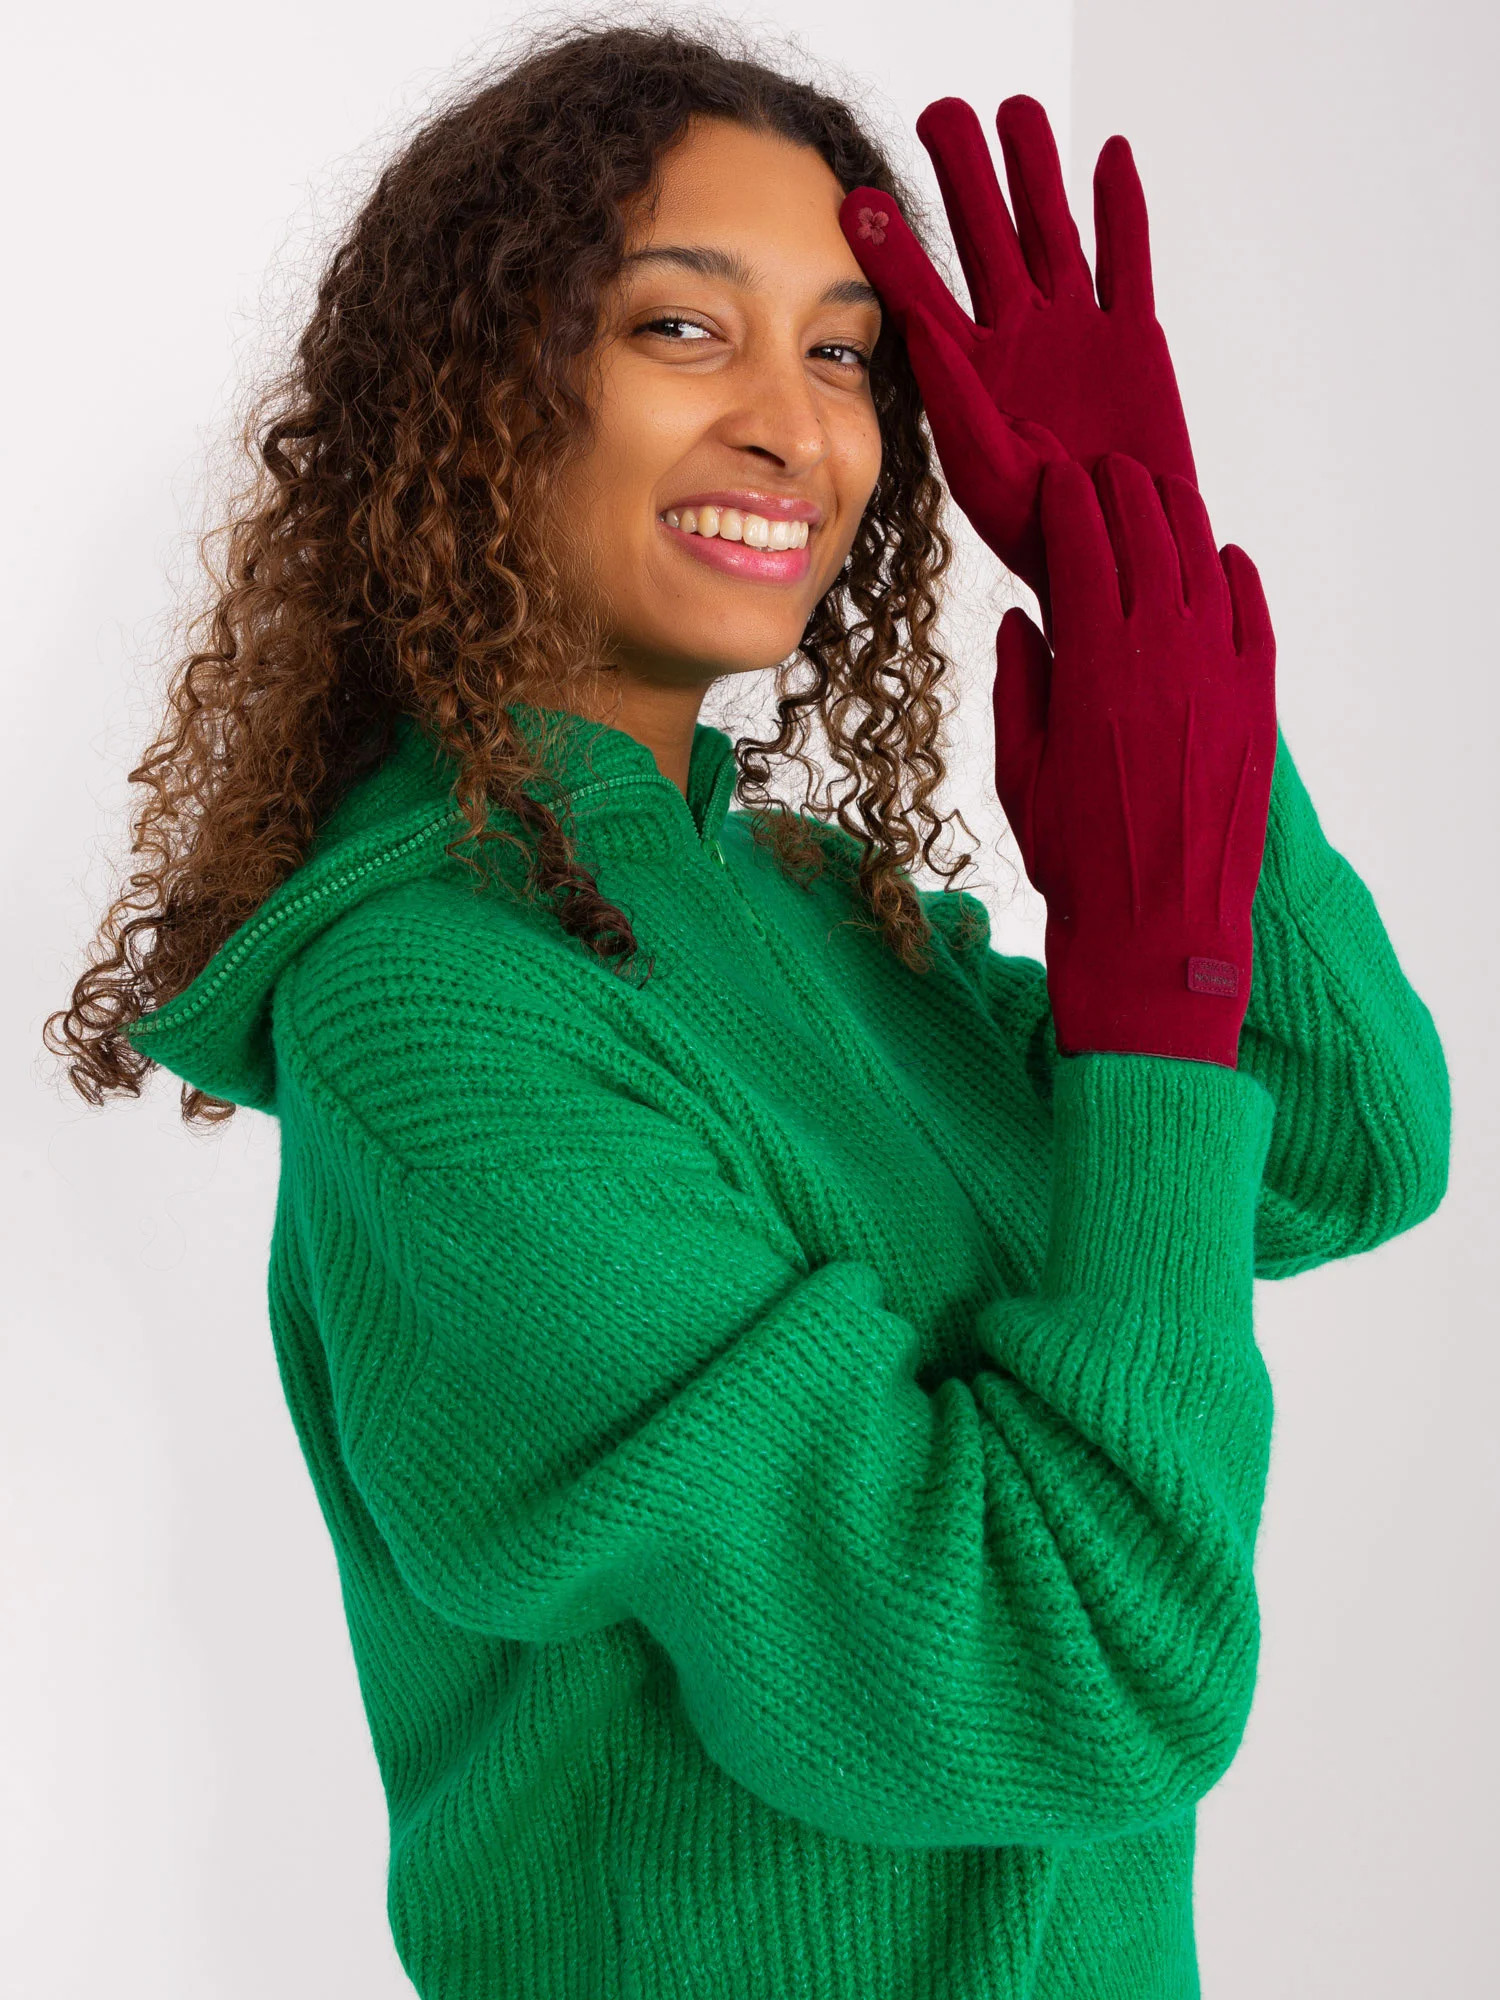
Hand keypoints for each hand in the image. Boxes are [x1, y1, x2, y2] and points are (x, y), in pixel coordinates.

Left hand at [841, 97, 1194, 611]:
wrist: (1114, 551)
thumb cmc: (1041, 528)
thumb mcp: (981, 466)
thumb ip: (955, 397)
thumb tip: (922, 327)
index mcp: (966, 372)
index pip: (920, 294)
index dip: (891, 247)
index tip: (856, 198)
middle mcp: (1015, 340)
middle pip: (985, 241)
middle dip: (965, 178)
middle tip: (943, 115)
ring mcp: (1074, 332)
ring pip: (1051, 232)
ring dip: (1035, 173)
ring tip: (1017, 109)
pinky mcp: (1131, 338)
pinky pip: (1125, 261)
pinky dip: (1122, 209)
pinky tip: (1107, 155)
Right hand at [994, 455, 1275, 1067]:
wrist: (1159, 930)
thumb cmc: (1076, 859)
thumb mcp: (1020, 772)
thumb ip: (1018, 685)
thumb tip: (1022, 620)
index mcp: (1093, 661)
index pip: (1082, 540)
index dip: (1066, 499)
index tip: (1053, 480)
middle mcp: (1164, 649)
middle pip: (1146, 530)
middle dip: (1120, 489)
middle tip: (1104, 472)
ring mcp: (1220, 671)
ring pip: (1203, 557)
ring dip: (1177, 516)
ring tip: (1158, 494)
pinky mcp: (1259, 701)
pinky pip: (1254, 612)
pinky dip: (1236, 573)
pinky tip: (1221, 558)